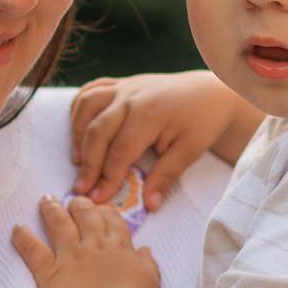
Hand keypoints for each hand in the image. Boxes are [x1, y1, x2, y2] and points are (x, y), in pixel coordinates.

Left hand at [11, 196, 162, 287]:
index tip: (98, 209)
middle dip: (77, 204)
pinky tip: (17, 228)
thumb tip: (145, 250)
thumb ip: (147, 263)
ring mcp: (71, 256)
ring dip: (51, 208)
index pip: (111, 218)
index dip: (103, 210)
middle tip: (70, 201)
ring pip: (59, 222)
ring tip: (45, 201)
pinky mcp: (50, 273)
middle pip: (85, 213)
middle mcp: (95, 245)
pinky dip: (22, 236)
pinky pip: (33, 249)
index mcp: (120, 246)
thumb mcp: (152, 282)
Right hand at [69, 72, 260, 209]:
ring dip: (77, 133)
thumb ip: (166, 176)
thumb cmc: (202, 121)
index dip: (107, 176)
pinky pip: (90, 90)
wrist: (210, 91)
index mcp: (150, 113)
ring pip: (87, 106)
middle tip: (81, 188)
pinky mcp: (120, 82)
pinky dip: (78, 108)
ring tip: (77, 160)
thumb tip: (150, 205)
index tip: (98, 198)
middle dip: (88, 163)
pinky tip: (77, 128)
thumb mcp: (190, 151)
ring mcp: (124, 86)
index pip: (121, 150)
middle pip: (98, 130)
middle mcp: (131, 96)